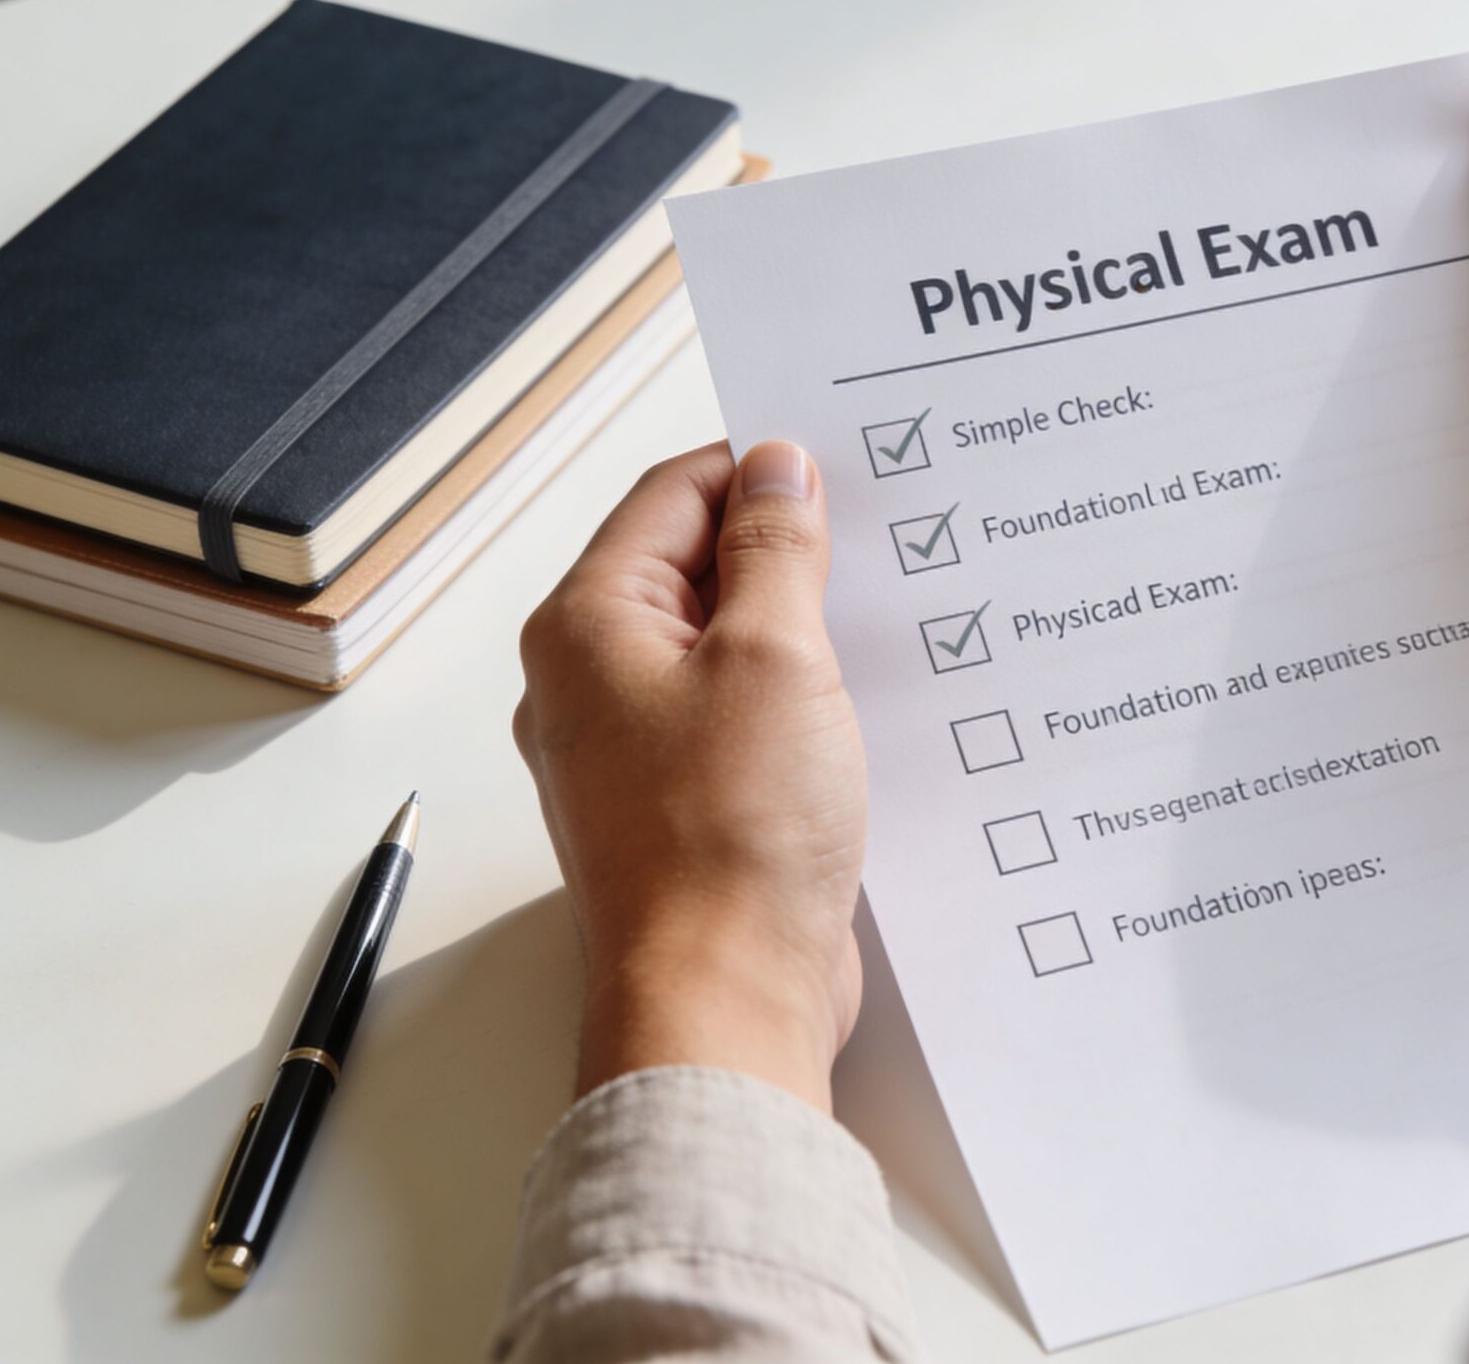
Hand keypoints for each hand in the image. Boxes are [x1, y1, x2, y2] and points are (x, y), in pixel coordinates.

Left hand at [513, 440, 864, 1107]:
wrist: (724, 997)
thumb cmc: (730, 840)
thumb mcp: (774, 657)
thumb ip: (777, 551)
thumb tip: (778, 470)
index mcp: (588, 626)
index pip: (673, 496)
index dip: (759, 472)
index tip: (841, 470)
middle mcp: (592, 684)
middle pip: (694, 570)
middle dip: (786, 553)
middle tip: (877, 540)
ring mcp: (634, 752)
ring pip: (723, 649)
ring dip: (799, 631)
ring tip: (880, 622)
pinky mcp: (683, 808)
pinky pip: (738, 721)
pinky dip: (795, 701)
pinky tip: (861, 707)